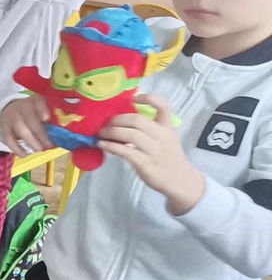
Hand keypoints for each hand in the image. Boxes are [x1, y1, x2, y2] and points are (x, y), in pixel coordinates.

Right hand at [0, 93, 52, 154]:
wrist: (11, 110)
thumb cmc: (34, 113)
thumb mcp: (43, 110)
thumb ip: (52, 120)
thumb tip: (63, 137)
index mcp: (35, 100)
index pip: (38, 102)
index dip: (42, 110)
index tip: (46, 118)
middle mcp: (22, 106)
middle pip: (30, 120)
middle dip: (41, 134)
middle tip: (49, 145)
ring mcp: (12, 117)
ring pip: (21, 130)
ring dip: (31, 142)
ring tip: (40, 150)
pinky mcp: (4, 127)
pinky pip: (9, 139)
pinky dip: (17, 148)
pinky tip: (24, 155)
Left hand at [98, 94, 204, 214]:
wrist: (179, 180)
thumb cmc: (167, 157)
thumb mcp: (165, 138)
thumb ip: (149, 128)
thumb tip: (121, 120)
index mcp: (167, 127)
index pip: (164, 106)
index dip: (149, 98)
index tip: (133, 98)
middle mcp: (162, 136)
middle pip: (138, 120)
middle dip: (117, 119)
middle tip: (105, 122)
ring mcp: (154, 150)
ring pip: (130, 134)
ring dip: (111, 132)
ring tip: (100, 133)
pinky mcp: (145, 163)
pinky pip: (126, 151)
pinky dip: (110, 146)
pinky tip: (101, 144)